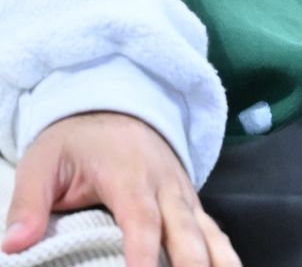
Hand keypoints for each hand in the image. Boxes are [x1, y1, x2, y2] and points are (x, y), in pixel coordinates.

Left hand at [2, 112, 239, 266]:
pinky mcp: (192, 205)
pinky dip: (225, 255)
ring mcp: (184, 196)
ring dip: (218, 262)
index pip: (141, 219)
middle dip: (191, 266)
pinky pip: (215, 232)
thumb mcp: (44, 160)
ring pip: (208, 233)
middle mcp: (166, 187)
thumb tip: (13, 244)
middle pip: (185, 231)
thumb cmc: (78, 140)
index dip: (143, 253)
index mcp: (130, 176)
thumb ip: (30, 201)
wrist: (119, 105)